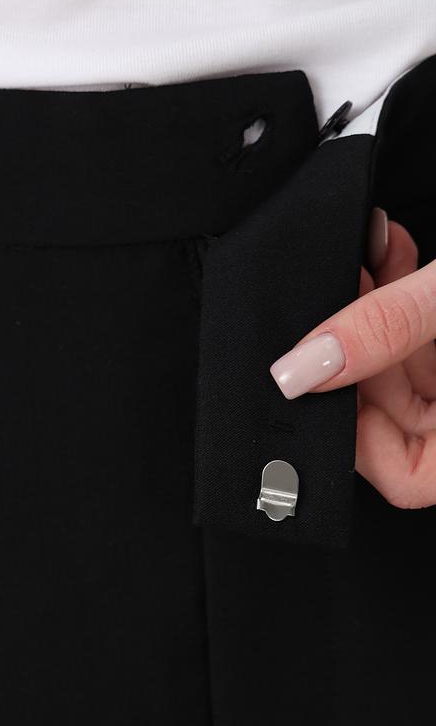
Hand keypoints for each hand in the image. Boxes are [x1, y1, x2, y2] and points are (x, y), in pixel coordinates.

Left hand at [269, 208, 435, 507]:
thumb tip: (302, 367)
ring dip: (374, 308)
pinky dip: (402, 294)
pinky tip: (389, 250)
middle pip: (390, 414)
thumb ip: (388, 329)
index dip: (354, 432)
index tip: (320, 372)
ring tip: (364, 257)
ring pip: (402, 365)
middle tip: (337, 295)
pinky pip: (422, 333)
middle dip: (354, 347)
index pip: (401, 475)